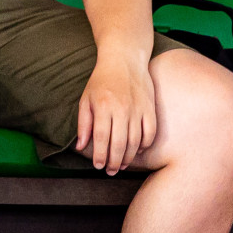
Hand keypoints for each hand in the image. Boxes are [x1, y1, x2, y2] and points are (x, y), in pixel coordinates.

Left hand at [76, 49, 156, 174]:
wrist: (124, 60)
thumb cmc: (101, 81)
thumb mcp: (86, 99)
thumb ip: (83, 124)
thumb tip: (81, 147)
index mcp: (103, 106)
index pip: (101, 138)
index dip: (99, 155)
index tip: (98, 166)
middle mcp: (121, 109)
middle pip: (119, 143)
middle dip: (114, 162)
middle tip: (111, 171)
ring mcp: (138, 109)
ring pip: (136, 142)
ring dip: (129, 157)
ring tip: (122, 165)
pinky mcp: (150, 108)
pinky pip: (150, 133)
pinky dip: (145, 145)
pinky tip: (138, 151)